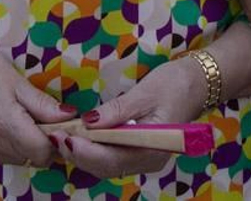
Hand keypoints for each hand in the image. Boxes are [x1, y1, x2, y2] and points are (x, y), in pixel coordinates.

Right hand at [0, 31, 76, 168]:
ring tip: (34, 117)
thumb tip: (70, 116)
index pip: (44, 150)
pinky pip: (16, 156)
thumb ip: (43, 105)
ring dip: (37, 144)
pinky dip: (24, 145)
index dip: (58, 137)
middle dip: (50, 141)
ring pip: (28, 159)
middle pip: (38, 158)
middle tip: (52, 117)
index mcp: (7, 126)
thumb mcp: (18, 82)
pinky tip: (21, 124)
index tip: (63, 121)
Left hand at [47, 57, 208, 177]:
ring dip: (82, 153)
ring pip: (106, 165)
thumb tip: (89, 122)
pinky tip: (77, 137)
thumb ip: (117, 111)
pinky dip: (92, 150)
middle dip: (78, 154)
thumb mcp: (144, 93)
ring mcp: (142, 158)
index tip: (65, 139)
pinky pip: (111, 157)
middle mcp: (148, 160)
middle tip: (54, 137)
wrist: (197, 83)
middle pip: (106, 167)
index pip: (114, 158)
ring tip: (59, 137)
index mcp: (154, 148)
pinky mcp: (137, 151)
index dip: (87, 152)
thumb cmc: (175, 85)